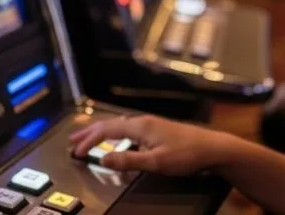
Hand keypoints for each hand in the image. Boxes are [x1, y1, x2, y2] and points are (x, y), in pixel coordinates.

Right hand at [69, 114, 228, 175]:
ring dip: (101, 132)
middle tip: (72, 139)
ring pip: (119, 125)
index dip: (89, 141)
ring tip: (88, 138)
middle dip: (89, 132)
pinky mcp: (157, 130)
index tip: (76, 152)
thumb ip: (129, 160)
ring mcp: (151, 125)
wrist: (212, 148)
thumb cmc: (187, 155)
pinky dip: (114, 134)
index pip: (107, 131)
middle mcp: (143, 121)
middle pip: (110, 124)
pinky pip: (128, 129)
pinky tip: (116, 141)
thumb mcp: (156, 162)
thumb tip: (104, 160)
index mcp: (141, 126)